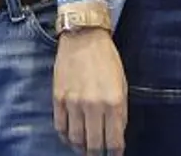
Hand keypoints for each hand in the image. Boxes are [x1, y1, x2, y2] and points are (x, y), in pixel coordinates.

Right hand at [54, 28, 128, 153]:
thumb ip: (120, 111)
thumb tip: (116, 133)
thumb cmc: (106, 59)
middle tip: (98, 155)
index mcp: (114, 102)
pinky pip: (60, 126)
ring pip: (76, 139)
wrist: (83, 36)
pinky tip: (70, 138)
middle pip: (94, 144)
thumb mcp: (122, 84)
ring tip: (84, 149)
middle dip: (98, 154)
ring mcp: (73, 102)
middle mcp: (93, 105)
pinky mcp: (58, 98)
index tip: (114, 155)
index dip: (115, 153)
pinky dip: (65, 137)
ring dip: (81, 148)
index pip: (114, 140)